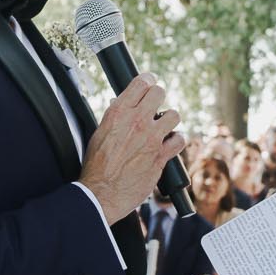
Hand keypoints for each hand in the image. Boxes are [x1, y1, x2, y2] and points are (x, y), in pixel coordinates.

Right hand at [80, 72, 185, 221]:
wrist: (101, 193)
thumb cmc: (96, 166)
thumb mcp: (99, 133)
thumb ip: (114, 118)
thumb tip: (121, 106)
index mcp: (118, 113)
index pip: (141, 82)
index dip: (148, 81)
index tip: (149, 85)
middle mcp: (137, 121)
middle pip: (160, 92)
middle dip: (158, 98)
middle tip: (155, 107)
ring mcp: (151, 138)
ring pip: (174, 114)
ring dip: (169, 120)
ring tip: (163, 128)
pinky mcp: (161, 156)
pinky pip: (180, 140)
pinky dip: (176, 142)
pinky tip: (169, 145)